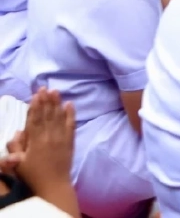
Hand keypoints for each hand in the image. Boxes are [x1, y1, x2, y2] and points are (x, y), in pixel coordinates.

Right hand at [1, 88, 78, 216]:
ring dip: (57, 103)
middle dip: (46, 100)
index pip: (35, 120)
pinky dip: (71, 114)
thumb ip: (15, 147)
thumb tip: (17, 132)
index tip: (36, 94)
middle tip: (45, 87)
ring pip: (59, 117)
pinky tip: (70, 104)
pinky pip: (71, 125)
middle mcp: (49, 137)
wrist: (53, 185)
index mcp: (35, 141)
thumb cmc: (32, 175)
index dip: (35, 106)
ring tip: (55, 91)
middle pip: (47, 115)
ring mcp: (61, 138)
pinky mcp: (70, 142)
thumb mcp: (18, 163)